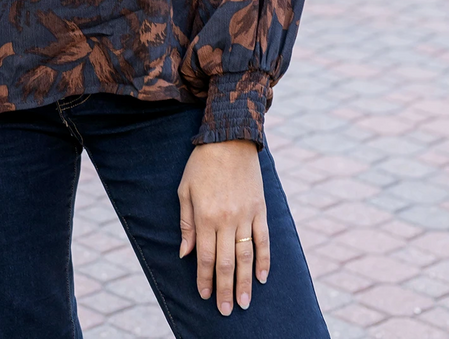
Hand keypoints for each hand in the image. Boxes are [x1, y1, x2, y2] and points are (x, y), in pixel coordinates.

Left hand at [177, 139, 269, 315]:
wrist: (229, 138)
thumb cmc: (201, 164)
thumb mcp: (185, 190)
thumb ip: (186, 223)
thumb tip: (184, 253)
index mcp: (205, 216)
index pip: (204, 256)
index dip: (204, 278)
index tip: (205, 296)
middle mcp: (226, 219)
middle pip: (225, 262)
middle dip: (225, 289)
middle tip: (226, 310)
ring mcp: (246, 215)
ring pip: (246, 256)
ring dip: (245, 282)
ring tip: (244, 303)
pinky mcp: (259, 209)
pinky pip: (263, 240)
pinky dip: (264, 260)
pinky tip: (262, 277)